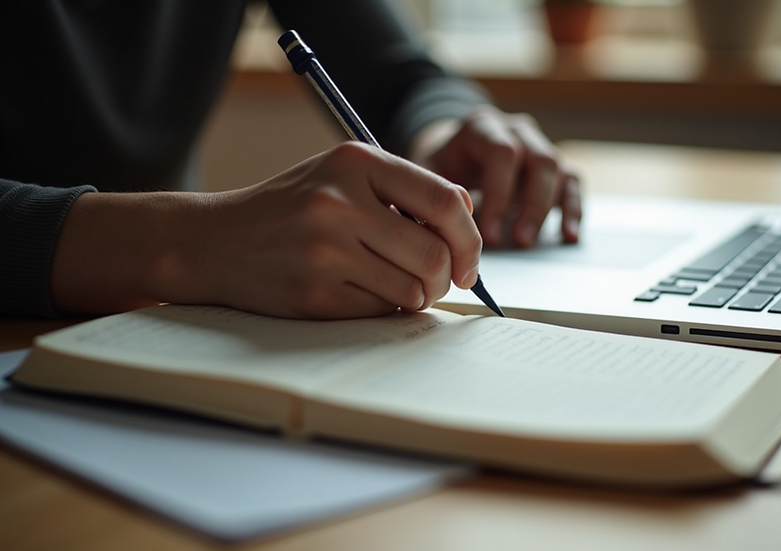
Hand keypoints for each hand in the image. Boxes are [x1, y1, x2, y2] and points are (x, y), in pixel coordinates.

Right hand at [52, 143, 481, 318]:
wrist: (216, 240)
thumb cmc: (292, 207)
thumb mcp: (342, 175)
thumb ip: (404, 188)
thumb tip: (468, 214)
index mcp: (354, 162)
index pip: (444, 201)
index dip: (469, 238)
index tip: (467, 261)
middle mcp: (339, 203)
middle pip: (434, 255)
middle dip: (445, 276)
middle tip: (435, 280)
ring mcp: (324, 251)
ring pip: (411, 290)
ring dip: (416, 296)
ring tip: (395, 284)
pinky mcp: (313, 294)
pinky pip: (380, 311)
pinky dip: (383, 309)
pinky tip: (360, 292)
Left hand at [408, 105, 580, 247]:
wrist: (453, 152)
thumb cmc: (439, 167)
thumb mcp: (426, 174)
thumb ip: (436, 193)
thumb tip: (447, 225)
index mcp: (483, 127)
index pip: (502, 153)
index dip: (499, 194)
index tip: (487, 233)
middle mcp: (517, 130)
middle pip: (539, 160)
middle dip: (530, 205)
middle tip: (519, 240)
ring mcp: (539, 144)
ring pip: (557, 170)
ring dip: (546, 210)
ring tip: (529, 241)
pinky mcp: (554, 165)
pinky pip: (572, 183)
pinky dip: (573, 209)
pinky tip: (569, 235)